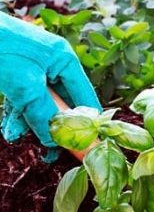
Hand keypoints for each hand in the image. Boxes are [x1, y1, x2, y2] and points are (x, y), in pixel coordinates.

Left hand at [0, 12, 101, 146]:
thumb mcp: (24, 85)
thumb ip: (43, 114)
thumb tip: (54, 141)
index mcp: (65, 62)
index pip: (85, 99)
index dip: (87, 124)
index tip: (83, 146)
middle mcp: (55, 66)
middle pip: (64, 105)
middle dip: (54, 127)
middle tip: (50, 149)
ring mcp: (37, 71)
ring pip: (44, 107)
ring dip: (32, 123)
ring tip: (16, 134)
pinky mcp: (20, 76)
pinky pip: (27, 102)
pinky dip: (19, 116)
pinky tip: (10, 127)